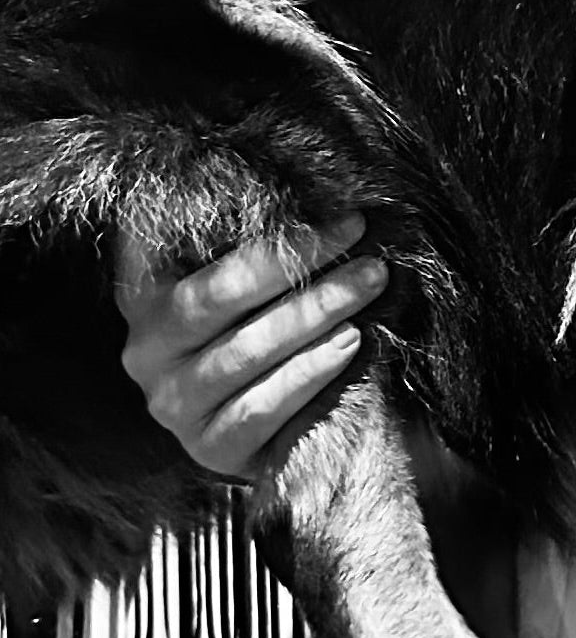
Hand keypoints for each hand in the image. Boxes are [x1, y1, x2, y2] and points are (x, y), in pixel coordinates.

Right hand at [114, 218, 386, 480]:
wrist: (282, 418)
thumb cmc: (267, 321)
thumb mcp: (249, 278)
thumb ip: (256, 239)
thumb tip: (315, 189)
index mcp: (147, 291)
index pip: (183, 244)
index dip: (249, 221)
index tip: (322, 203)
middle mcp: (146, 348)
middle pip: (217, 296)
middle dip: (294, 262)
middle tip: (359, 235)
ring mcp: (172, 403)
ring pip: (243, 352)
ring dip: (314, 312)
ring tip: (367, 282)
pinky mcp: (208, 448)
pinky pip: (259, 408)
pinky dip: (309, 371)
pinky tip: (349, 343)